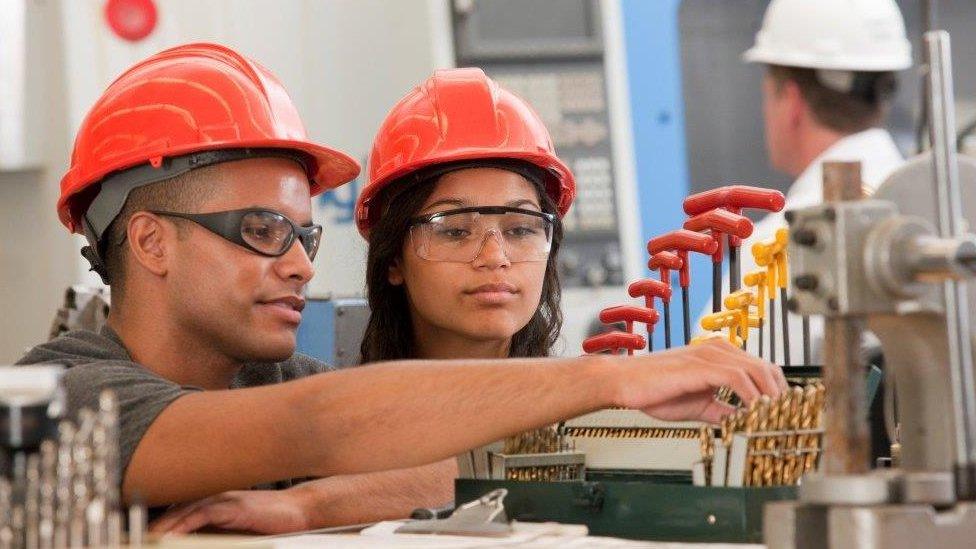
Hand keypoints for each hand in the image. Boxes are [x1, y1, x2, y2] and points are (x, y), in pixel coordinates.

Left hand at [149, 488, 310, 534]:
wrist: (299, 511)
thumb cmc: (268, 522)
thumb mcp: (233, 530)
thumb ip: (210, 533)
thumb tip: (190, 541)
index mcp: (209, 501)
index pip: (173, 513)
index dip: (152, 525)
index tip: (134, 539)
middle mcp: (212, 496)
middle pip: (172, 511)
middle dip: (149, 528)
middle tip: (128, 541)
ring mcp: (222, 499)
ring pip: (182, 512)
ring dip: (160, 529)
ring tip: (141, 542)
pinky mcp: (233, 507)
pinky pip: (201, 515)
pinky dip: (182, 526)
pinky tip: (169, 537)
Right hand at [610, 339, 786, 422]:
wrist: (623, 383)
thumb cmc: (653, 391)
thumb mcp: (698, 406)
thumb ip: (723, 411)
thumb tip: (745, 424)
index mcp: (718, 356)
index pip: (762, 369)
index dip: (778, 391)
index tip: (785, 414)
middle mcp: (718, 350)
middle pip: (766, 368)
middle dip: (781, 395)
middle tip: (787, 420)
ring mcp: (709, 355)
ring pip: (757, 371)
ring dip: (771, 397)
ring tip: (775, 420)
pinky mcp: (700, 366)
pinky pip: (737, 379)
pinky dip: (751, 396)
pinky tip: (754, 413)